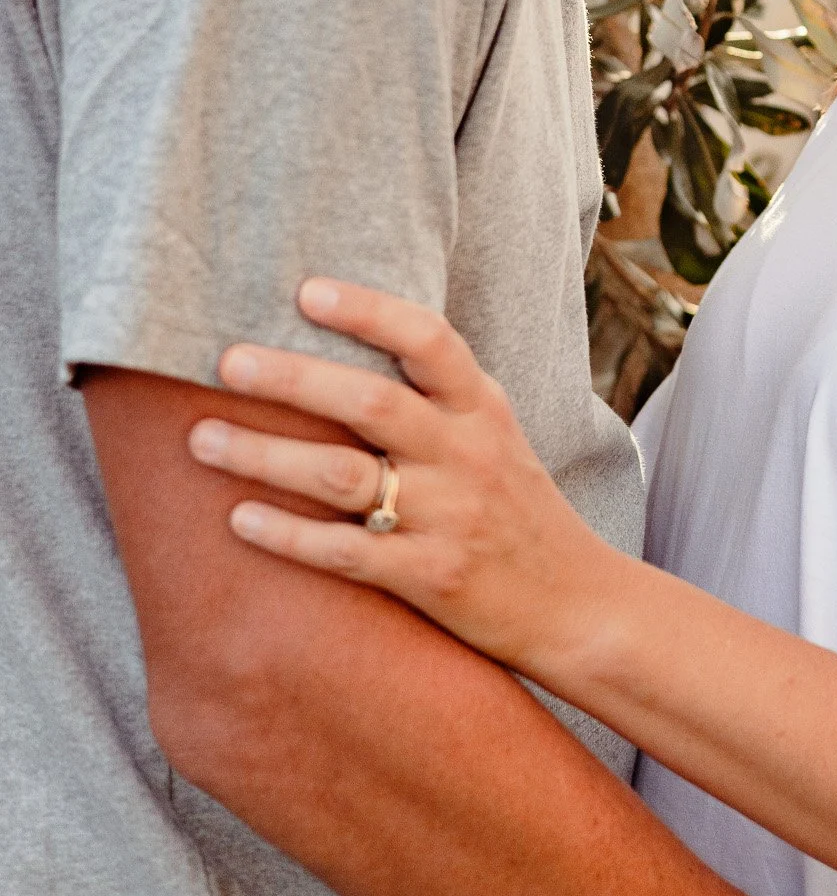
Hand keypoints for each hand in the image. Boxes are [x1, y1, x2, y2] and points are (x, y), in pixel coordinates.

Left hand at [187, 278, 615, 684]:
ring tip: (201, 439)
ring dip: (263, 455)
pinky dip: (286, 535)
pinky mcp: (429, 579)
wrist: (576, 604)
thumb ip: (439, 397)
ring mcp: (447, 518)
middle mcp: (466, 454)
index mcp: (483, 409)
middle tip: (226, 361)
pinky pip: (343, 553)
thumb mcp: (496, 435)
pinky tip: (238, 519)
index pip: (428, 339)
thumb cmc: (519, 510)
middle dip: (290, 378)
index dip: (368, 310)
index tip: (307, 291)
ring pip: (341, 477)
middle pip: (369, 403)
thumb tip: (349, 346)